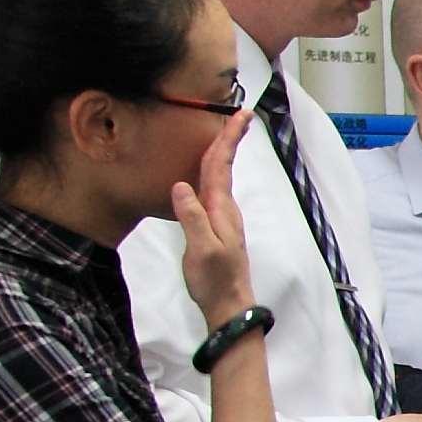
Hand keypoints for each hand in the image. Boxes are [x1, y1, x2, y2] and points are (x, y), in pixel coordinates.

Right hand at [174, 108, 256, 325]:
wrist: (229, 305)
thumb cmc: (215, 279)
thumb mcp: (201, 249)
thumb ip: (192, 218)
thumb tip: (180, 186)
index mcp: (220, 209)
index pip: (222, 167)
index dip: (228, 140)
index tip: (241, 116)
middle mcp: (224, 209)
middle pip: (224, 167)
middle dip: (229, 140)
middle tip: (239, 116)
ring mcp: (221, 219)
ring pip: (220, 178)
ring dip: (221, 155)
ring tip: (223, 135)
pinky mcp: (215, 228)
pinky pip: (213, 192)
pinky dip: (212, 175)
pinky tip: (205, 176)